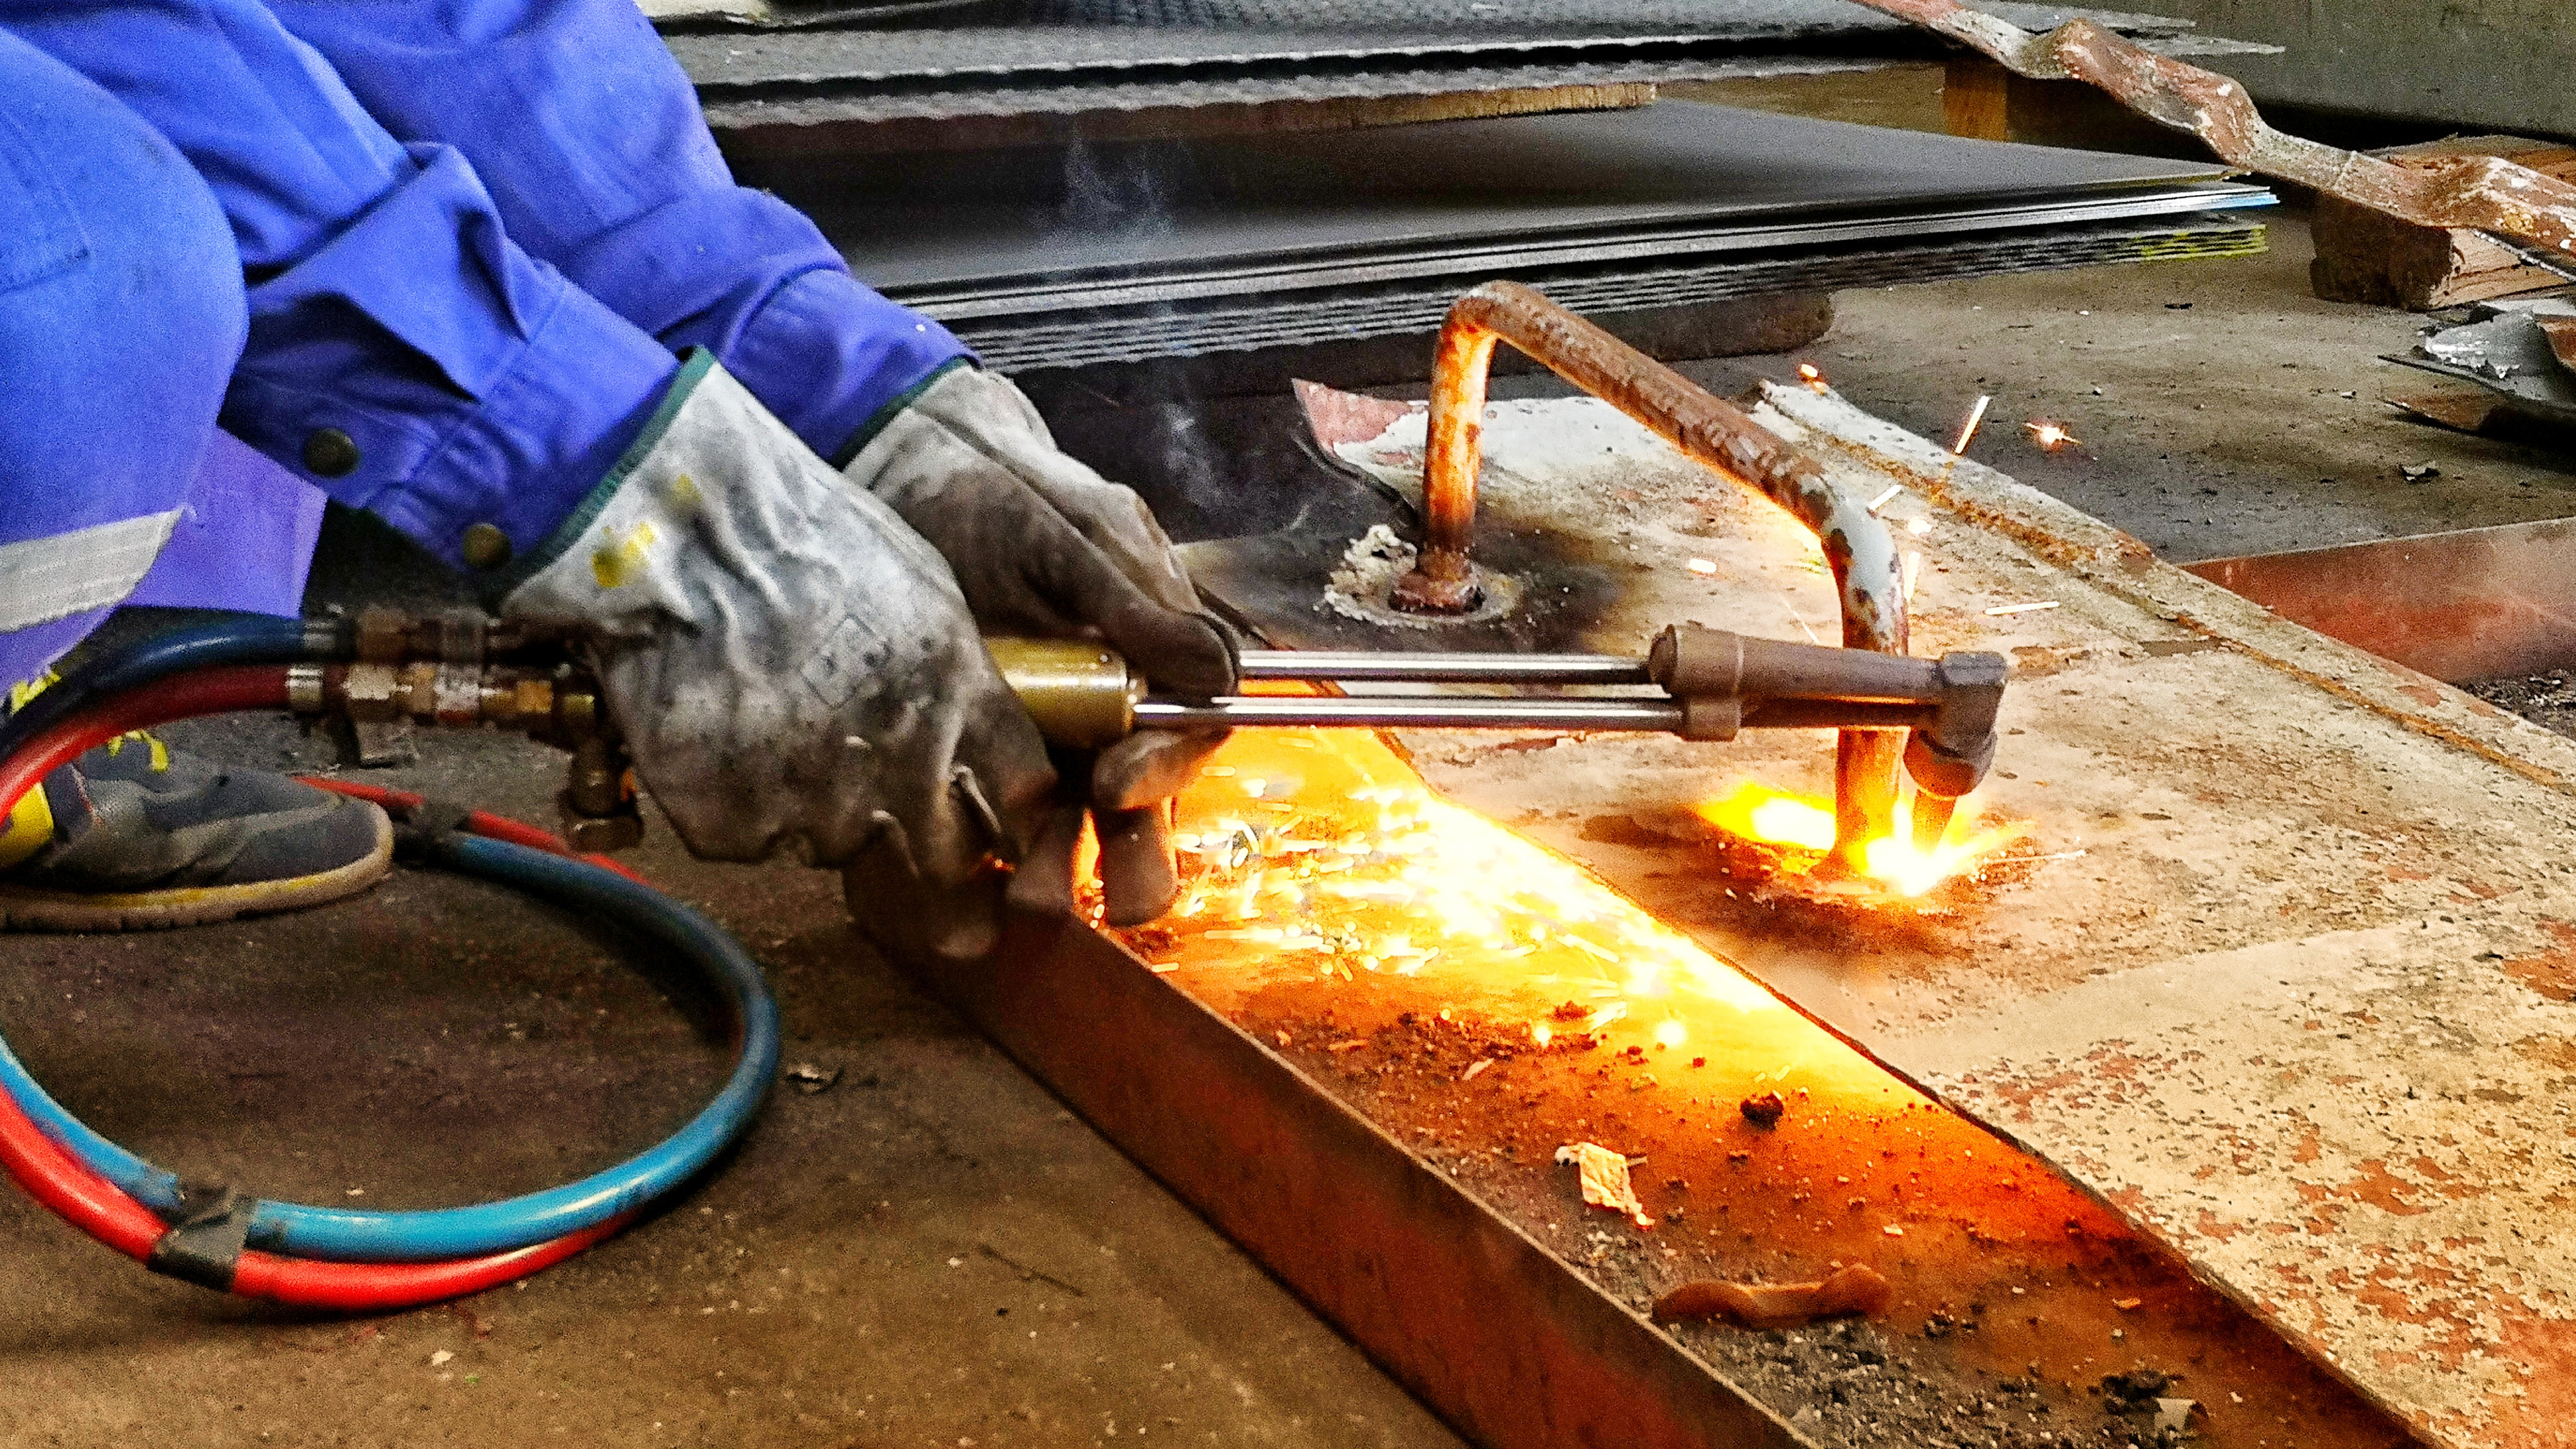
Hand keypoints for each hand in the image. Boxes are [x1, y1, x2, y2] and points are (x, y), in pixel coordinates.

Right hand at [496, 356, 1054, 960]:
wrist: (685, 544)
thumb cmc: (808, 543)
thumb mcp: (924, 594)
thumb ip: (959, 682)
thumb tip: (976, 729)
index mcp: (957, 710)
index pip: (1021, 806)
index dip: (1008, 822)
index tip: (993, 824)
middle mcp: (898, 776)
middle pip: (942, 863)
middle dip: (924, 853)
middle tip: (884, 814)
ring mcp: (813, 811)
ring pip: (829, 843)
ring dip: (811, 805)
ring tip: (771, 721)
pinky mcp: (732, 828)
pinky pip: (746, 834)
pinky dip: (733, 800)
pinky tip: (718, 732)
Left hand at [840, 365, 1234, 926]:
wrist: (903, 465)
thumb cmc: (1002, 489)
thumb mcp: (1075, 533)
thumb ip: (1140, 604)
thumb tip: (1218, 673)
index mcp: (1146, 653)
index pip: (1186, 729)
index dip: (1163, 768)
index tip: (1118, 782)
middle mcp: (1103, 704)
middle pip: (1139, 797)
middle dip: (1133, 853)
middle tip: (1116, 903)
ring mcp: (1038, 729)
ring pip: (1065, 817)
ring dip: (1055, 864)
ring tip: (1027, 898)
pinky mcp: (968, 743)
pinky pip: (981, 807)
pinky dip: (972, 845)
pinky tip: (953, 876)